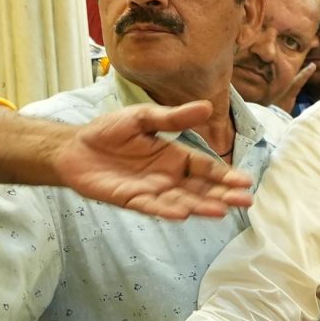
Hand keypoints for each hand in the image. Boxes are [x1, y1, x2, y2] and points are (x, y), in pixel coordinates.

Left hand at [52, 102, 255, 219]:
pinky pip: (153, 207)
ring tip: (221, 210)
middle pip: (200, 189)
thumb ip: (173, 117)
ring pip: (182, 201)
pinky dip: (167, 211)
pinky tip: (183, 214)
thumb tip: (206, 107)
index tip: (245, 182)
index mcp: (174, 156)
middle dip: (222, 195)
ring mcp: (151, 190)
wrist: (74, 147)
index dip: (224, 175)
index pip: (205, 167)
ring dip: (201, 206)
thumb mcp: (143, 117)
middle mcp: (167, 176)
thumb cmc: (109, 131)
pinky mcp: (131, 200)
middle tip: (244, 201)